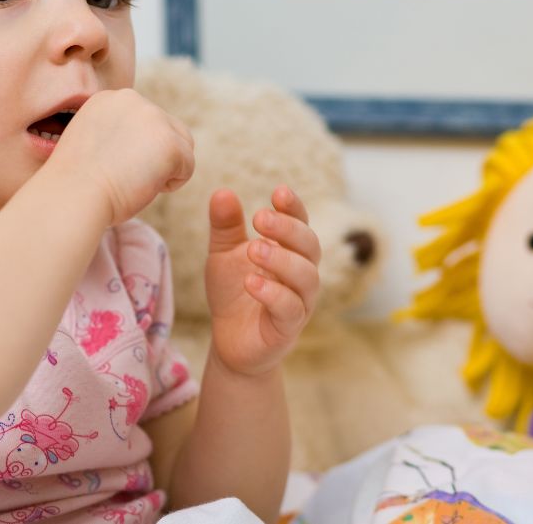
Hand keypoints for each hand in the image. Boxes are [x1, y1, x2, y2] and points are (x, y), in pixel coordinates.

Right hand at [47, 89, 194, 225]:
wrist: (71, 196)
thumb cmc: (75, 184)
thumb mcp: (90, 143)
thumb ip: (115, 134)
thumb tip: (140, 147)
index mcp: (108, 98)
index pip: (144, 122)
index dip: (137, 150)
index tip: (114, 167)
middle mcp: (132, 99)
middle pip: (167, 128)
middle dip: (155, 156)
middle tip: (126, 177)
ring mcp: (152, 117)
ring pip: (181, 145)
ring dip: (165, 167)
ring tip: (135, 181)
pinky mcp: (169, 142)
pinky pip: (187, 167)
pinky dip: (171, 184)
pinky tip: (142, 187)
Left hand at [204, 186, 319, 377]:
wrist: (229, 342)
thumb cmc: (234, 292)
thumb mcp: (223, 254)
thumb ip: (225, 226)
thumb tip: (223, 191)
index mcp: (289, 251)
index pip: (301, 224)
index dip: (294, 208)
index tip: (279, 192)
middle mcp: (301, 274)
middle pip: (310, 246)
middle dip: (288, 229)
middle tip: (260, 218)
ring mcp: (299, 302)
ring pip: (306, 277)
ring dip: (282, 259)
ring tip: (255, 248)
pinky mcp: (287, 329)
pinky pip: (290, 309)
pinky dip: (273, 293)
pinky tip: (251, 282)